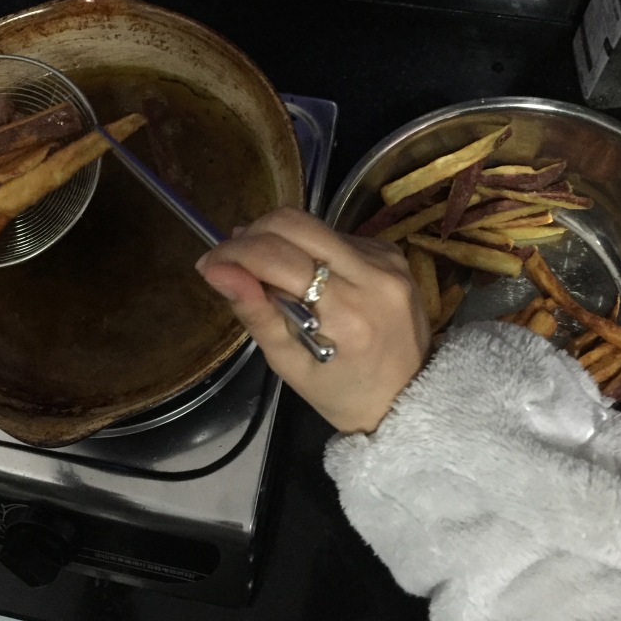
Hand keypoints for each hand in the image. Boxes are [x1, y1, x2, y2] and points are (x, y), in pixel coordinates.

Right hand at [195, 206, 430, 432]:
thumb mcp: (290, 366)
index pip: (277, 258)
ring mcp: (387, 260)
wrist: (411, 396)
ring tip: (265, 272)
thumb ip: (256, 314)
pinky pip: (336, 236)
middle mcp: (373, 276)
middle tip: (231, 259)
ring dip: (280, 241)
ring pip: (315, 225)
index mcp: (347, 314)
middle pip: (296, 224)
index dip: (234, 254)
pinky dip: (310, 250)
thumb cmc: (343, 393)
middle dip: (253, 234)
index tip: (209, 264)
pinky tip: (306, 278)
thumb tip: (217, 271)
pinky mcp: (392, 252)